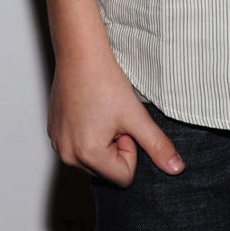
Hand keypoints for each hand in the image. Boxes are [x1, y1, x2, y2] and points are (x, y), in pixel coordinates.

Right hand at [48, 42, 184, 187]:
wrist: (80, 54)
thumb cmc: (105, 81)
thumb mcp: (136, 116)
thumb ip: (157, 146)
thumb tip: (177, 169)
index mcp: (87, 155)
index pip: (124, 176)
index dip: (130, 149)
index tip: (123, 124)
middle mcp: (67, 155)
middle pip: (106, 170)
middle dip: (115, 147)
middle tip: (113, 117)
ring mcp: (57, 144)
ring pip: (93, 160)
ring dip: (102, 141)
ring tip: (101, 112)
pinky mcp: (53, 133)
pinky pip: (77, 147)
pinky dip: (88, 133)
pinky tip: (89, 109)